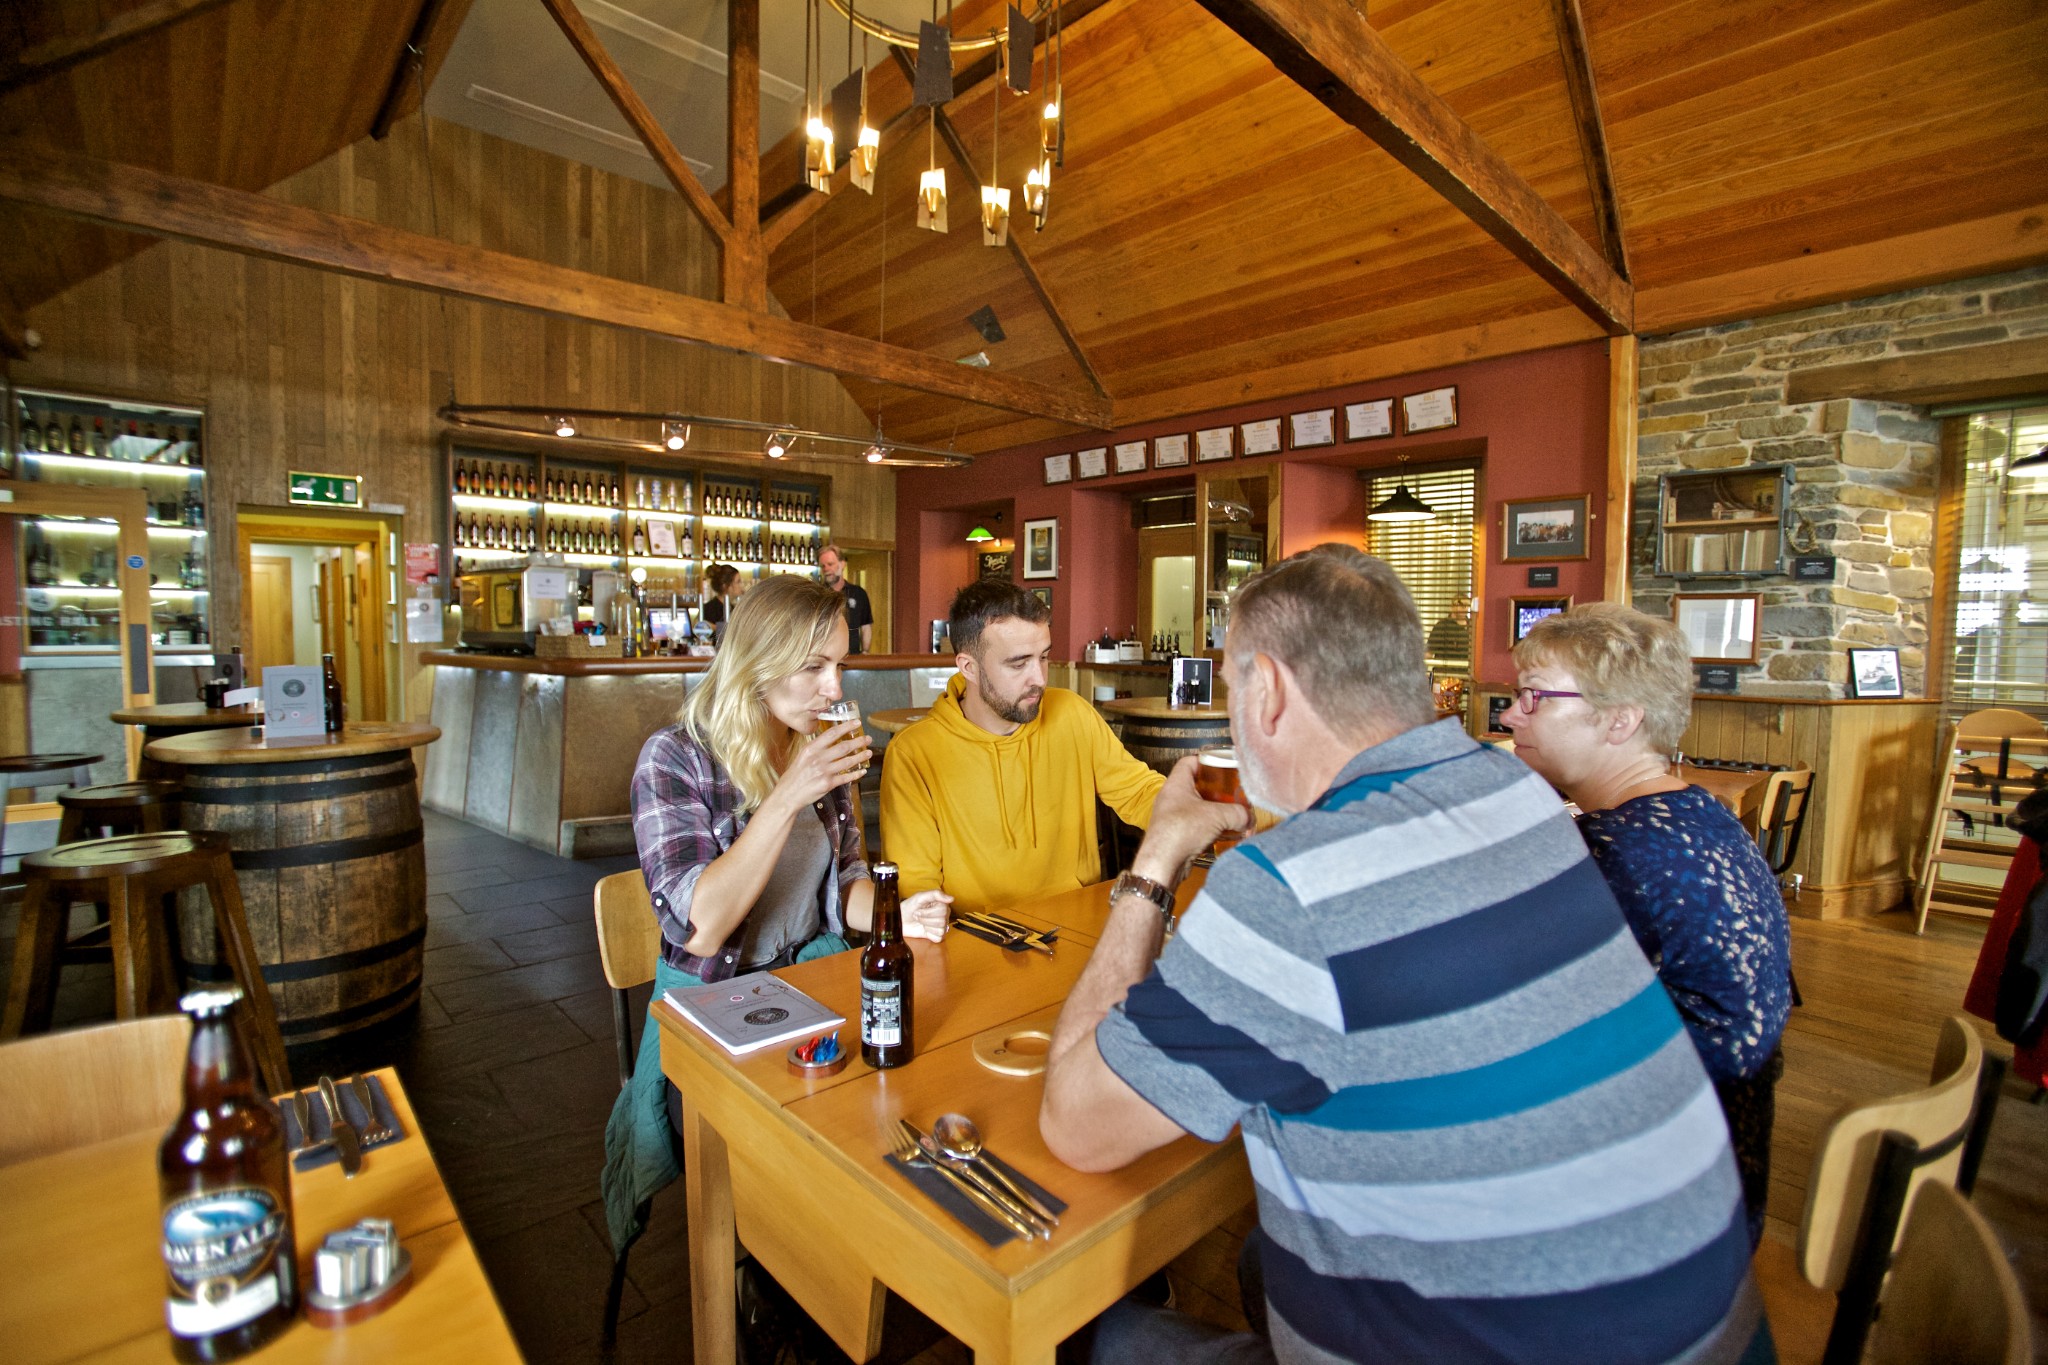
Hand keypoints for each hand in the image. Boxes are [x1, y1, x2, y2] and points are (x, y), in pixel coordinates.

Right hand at [769, 719, 871, 813]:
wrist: (788, 794)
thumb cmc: (794, 775)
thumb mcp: (802, 755)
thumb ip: (816, 748)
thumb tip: (831, 739)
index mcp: (811, 748)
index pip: (832, 734)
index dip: (846, 727)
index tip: (857, 723)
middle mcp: (818, 758)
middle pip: (843, 747)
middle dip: (858, 741)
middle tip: (867, 738)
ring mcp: (824, 772)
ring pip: (847, 761)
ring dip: (860, 757)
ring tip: (868, 752)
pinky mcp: (828, 784)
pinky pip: (846, 777)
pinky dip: (856, 774)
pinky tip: (862, 771)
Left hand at [901, 889, 953, 941]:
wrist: (900, 919)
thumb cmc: (909, 907)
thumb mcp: (920, 897)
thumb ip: (936, 894)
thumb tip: (951, 898)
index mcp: (942, 904)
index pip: (943, 910)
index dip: (928, 912)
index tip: (918, 910)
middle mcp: (944, 915)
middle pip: (942, 921)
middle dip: (925, 919)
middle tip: (917, 916)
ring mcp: (941, 926)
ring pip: (940, 930)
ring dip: (926, 926)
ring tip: (920, 921)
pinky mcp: (937, 936)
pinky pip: (938, 938)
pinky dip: (929, 935)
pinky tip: (924, 929)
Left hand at [1131, 756, 1252, 883]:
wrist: (1163, 863)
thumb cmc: (1181, 831)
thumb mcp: (1217, 816)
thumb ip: (1238, 813)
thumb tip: (1249, 818)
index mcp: (1176, 784)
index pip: (1189, 762)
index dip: (1206, 761)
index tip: (1222, 767)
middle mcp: (1172, 798)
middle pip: (1197, 786)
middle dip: (1217, 791)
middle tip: (1233, 793)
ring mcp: (1172, 816)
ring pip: (1198, 807)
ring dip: (1215, 811)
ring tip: (1232, 814)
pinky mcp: (1176, 834)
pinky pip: (1196, 825)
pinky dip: (1210, 828)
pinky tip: (1224, 834)